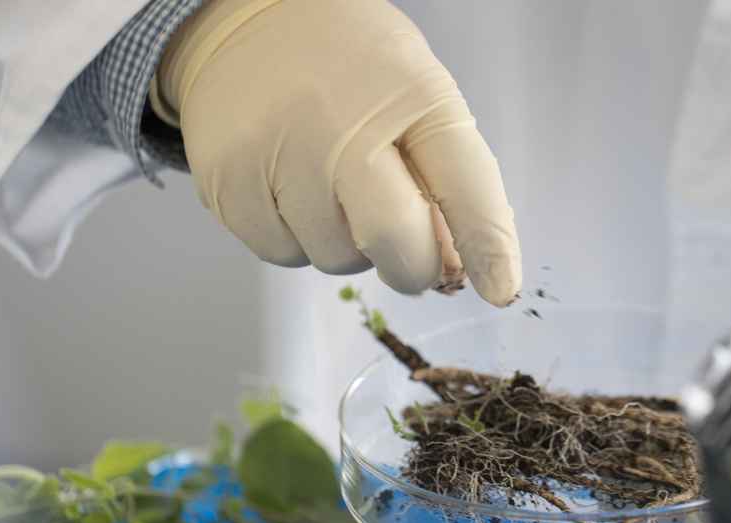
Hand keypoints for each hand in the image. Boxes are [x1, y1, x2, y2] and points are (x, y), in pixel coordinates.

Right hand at [153, 0, 521, 305]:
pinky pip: (283, 255)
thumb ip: (442, 177)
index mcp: (409, 94)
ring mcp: (279, 156)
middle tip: (404, 253)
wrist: (243, 20)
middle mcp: (341, 124)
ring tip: (330, 188)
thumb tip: (455, 269)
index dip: (489, 245)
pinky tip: (291, 190)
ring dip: (347, 246)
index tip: (500, 287)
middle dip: (410, 265)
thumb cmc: (347, 65)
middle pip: (394, 241)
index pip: (466, 185)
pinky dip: (296, 239)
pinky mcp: (229, 184)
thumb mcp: (413, 94)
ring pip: (336, 259)